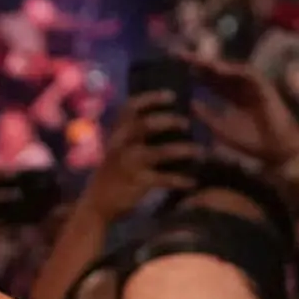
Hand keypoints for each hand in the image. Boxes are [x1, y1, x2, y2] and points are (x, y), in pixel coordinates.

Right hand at [75, 91, 201, 219]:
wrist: (98, 202)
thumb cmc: (115, 171)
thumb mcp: (119, 147)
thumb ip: (136, 133)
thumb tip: (172, 118)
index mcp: (118, 132)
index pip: (130, 108)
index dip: (151, 98)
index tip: (172, 95)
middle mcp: (121, 145)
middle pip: (145, 124)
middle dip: (169, 120)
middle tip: (187, 123)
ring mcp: (128, 164)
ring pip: (159, 152)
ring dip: (183, 150)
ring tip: (200, 152)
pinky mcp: (137, 182)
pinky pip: (164, 178)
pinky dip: (180, 180)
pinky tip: (192, 182)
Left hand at [187, 54, 298, 165]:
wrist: (274, 150)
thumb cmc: (250, 141)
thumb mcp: (220, 129)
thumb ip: (206, 116)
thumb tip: (190, 103)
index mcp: (230, 97)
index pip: (211, 80)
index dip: (196, 73)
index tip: (176, 66)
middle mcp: (240, 88)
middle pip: (218, 71)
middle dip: (200, 62)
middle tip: (180, 54)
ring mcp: (252, 86)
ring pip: (231, 69)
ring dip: (214, 63)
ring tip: (196, 60)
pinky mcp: (264, 87)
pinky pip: (248, 74)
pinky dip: (233, 70)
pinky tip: (218, 68)